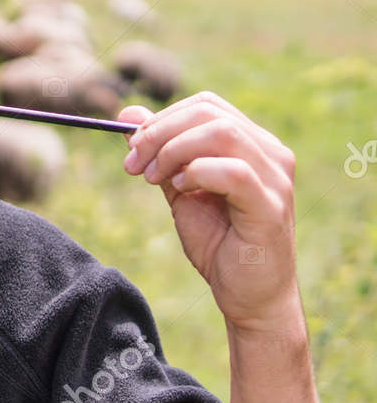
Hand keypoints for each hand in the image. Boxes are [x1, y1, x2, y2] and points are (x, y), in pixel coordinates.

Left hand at [120, 93, 299, 328]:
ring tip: (153, 179)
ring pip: (222, 132)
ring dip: (173, 150)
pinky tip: (181, 190)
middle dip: (159, 133)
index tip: (131, 149)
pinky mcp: (271, 207)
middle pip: (209, 113)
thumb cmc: (220, 244)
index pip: (206, 106)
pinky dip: (197, 172)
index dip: (161, 119)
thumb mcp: (180, 191)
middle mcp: (272, 154)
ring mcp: (276, 178)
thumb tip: (128, 113)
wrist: (249, 297)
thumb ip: (159, 153)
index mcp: (253, 145)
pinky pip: (235, 171)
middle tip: (132, 164)